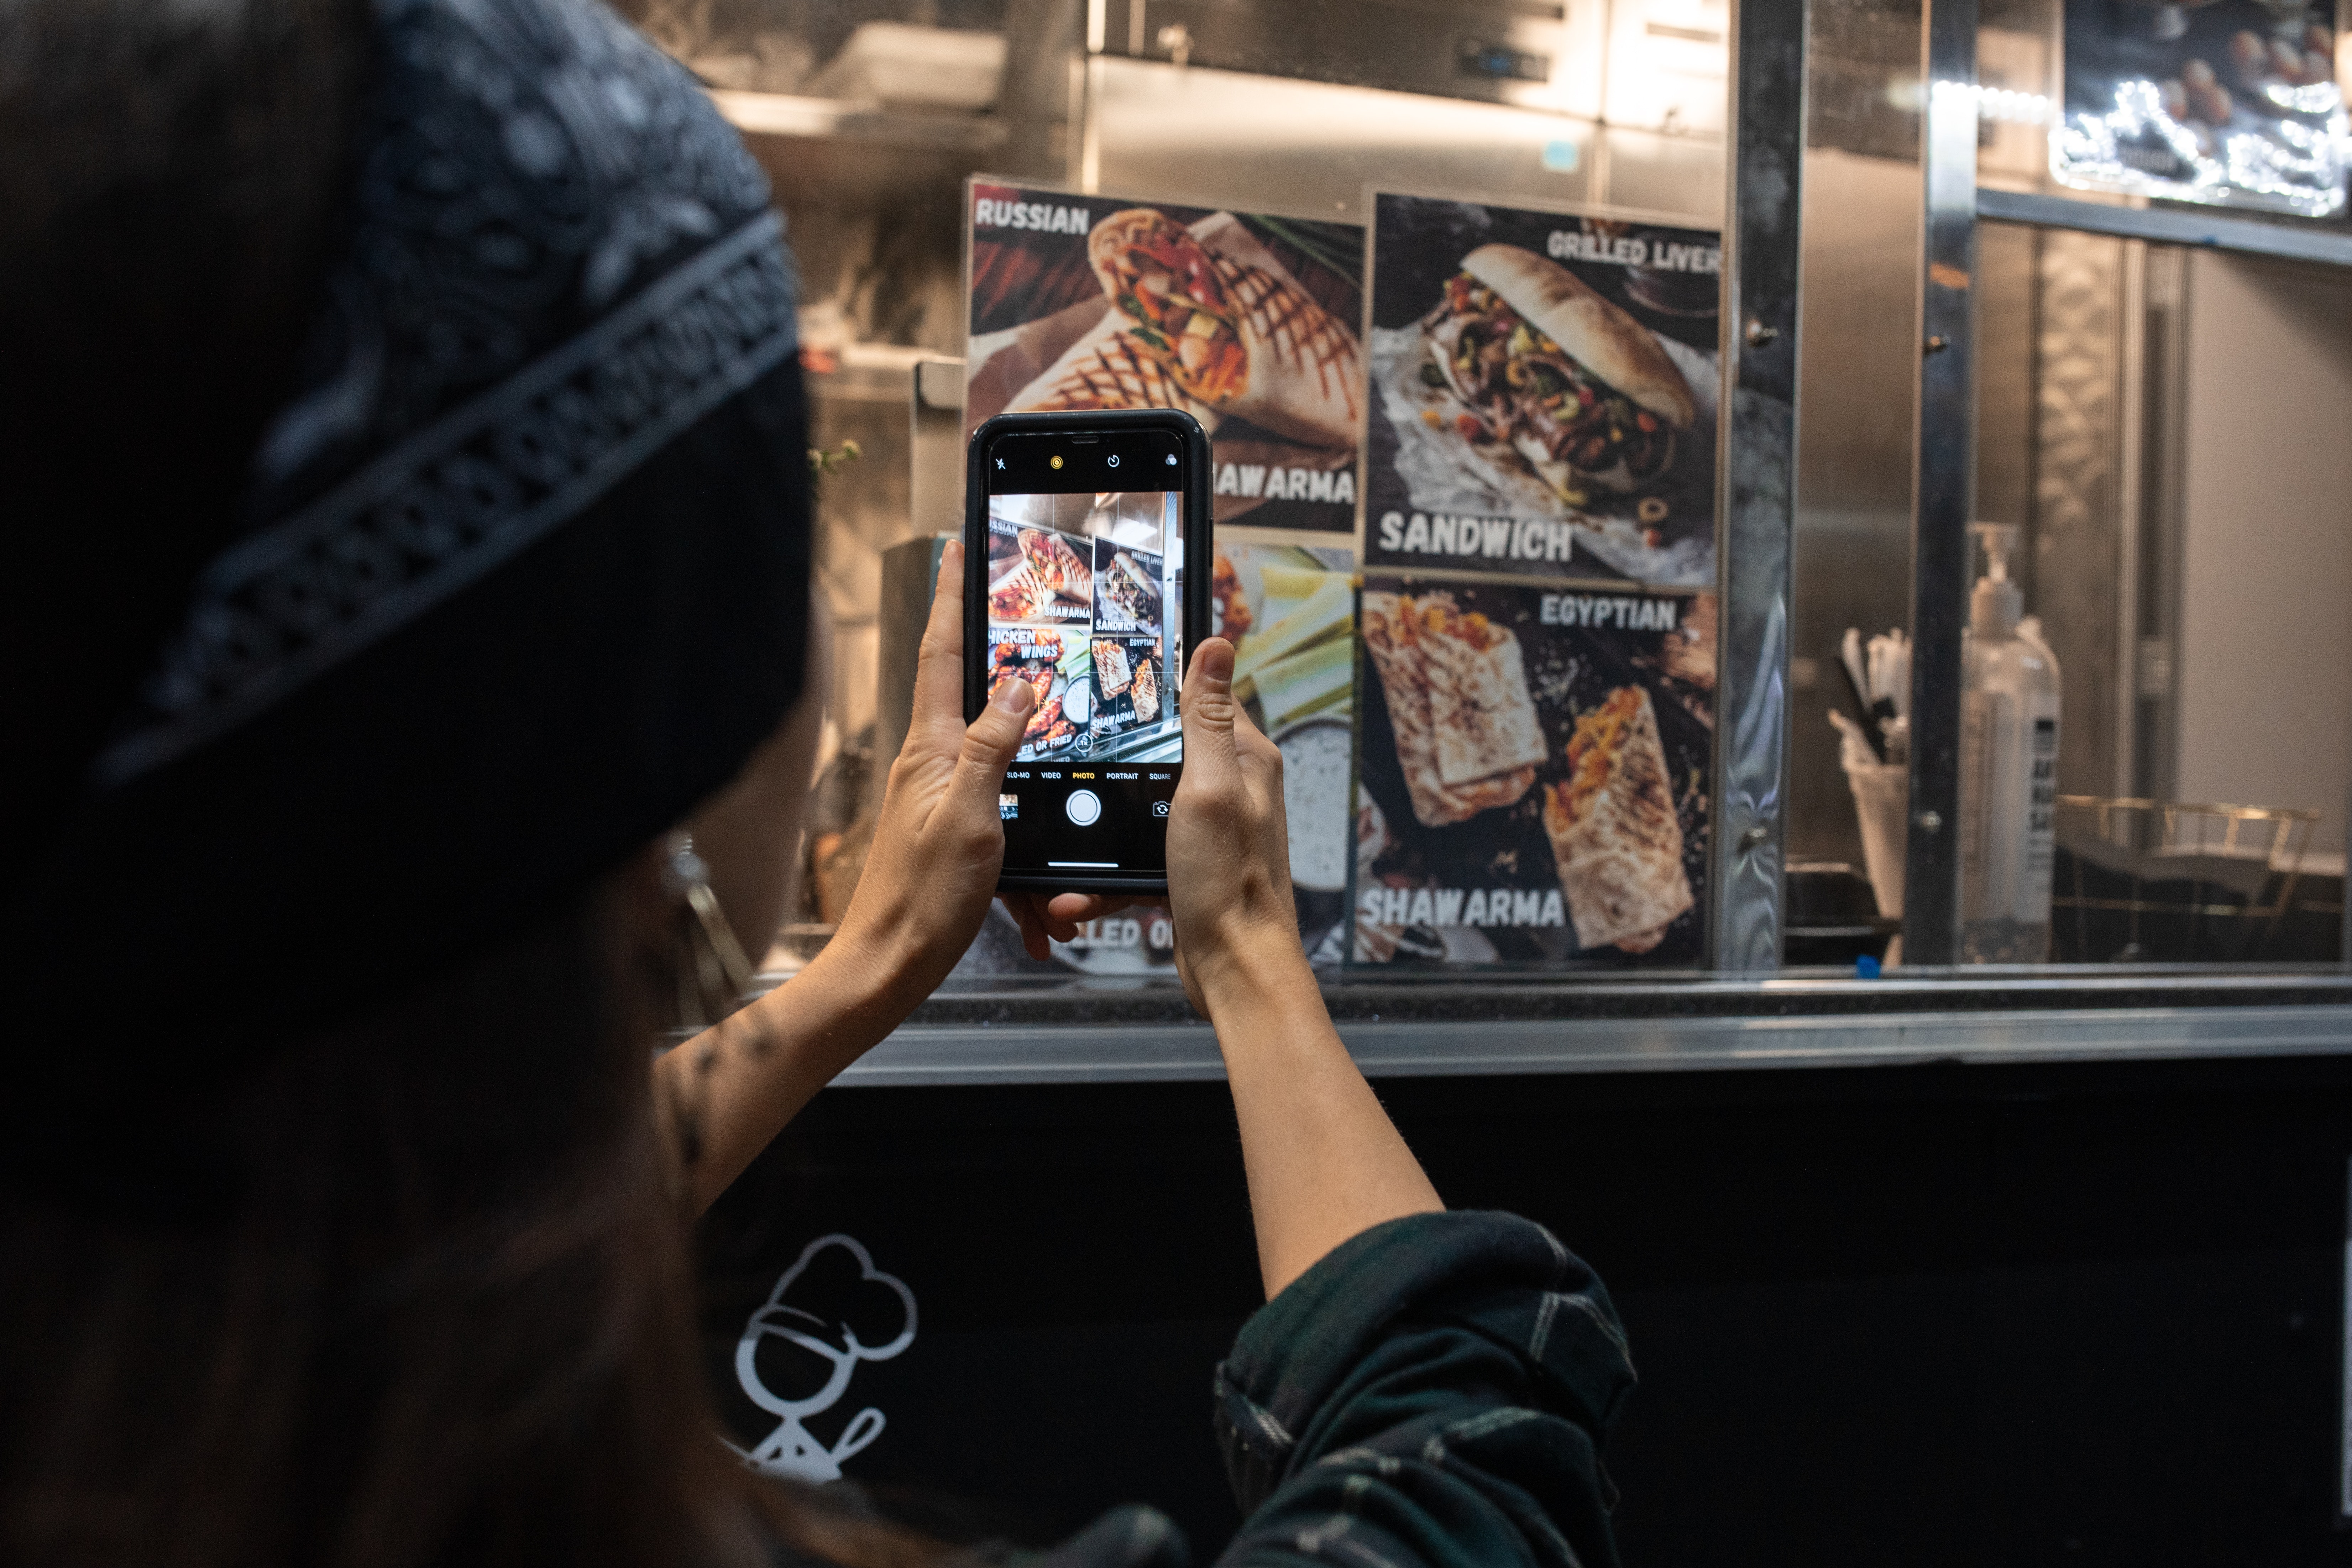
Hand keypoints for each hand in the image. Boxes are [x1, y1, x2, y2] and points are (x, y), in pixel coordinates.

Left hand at [831, 540, 1034, 1005]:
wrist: (886, 967)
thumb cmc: (922, 900)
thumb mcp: (972, 816)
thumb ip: (992, 745)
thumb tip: (1019, 684)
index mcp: (930, 749)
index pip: (943, 654)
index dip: (954, 599)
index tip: (960, 549)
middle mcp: (928, 764)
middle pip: (967, 692)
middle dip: (996, 655)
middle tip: (1019, 612)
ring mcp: (937, 798)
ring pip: (995, 761)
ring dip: (1028, 769)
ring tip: (1054, 773)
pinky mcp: (947, 832)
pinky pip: (999, 820)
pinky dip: (1029, 860)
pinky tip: (1042, 907)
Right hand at [998, 639, 1299, 992]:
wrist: (1233, 968)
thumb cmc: (1230, 882)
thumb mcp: (1210, 788)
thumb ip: (1207, 720)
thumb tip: (1217, 643)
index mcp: (1246, 759)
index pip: (1205, 696)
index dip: (1162, 683)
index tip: (1116, 677)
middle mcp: (1233, 788)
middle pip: (1165, 747)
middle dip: (1120, 756)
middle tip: (1077, 755)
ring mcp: (1210, 828)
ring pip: (1142, 804)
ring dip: (1107, 824)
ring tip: (1073, 843)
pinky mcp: (1189, 864)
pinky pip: (1138, 854)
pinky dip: (1109, 874)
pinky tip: (1081, 893)